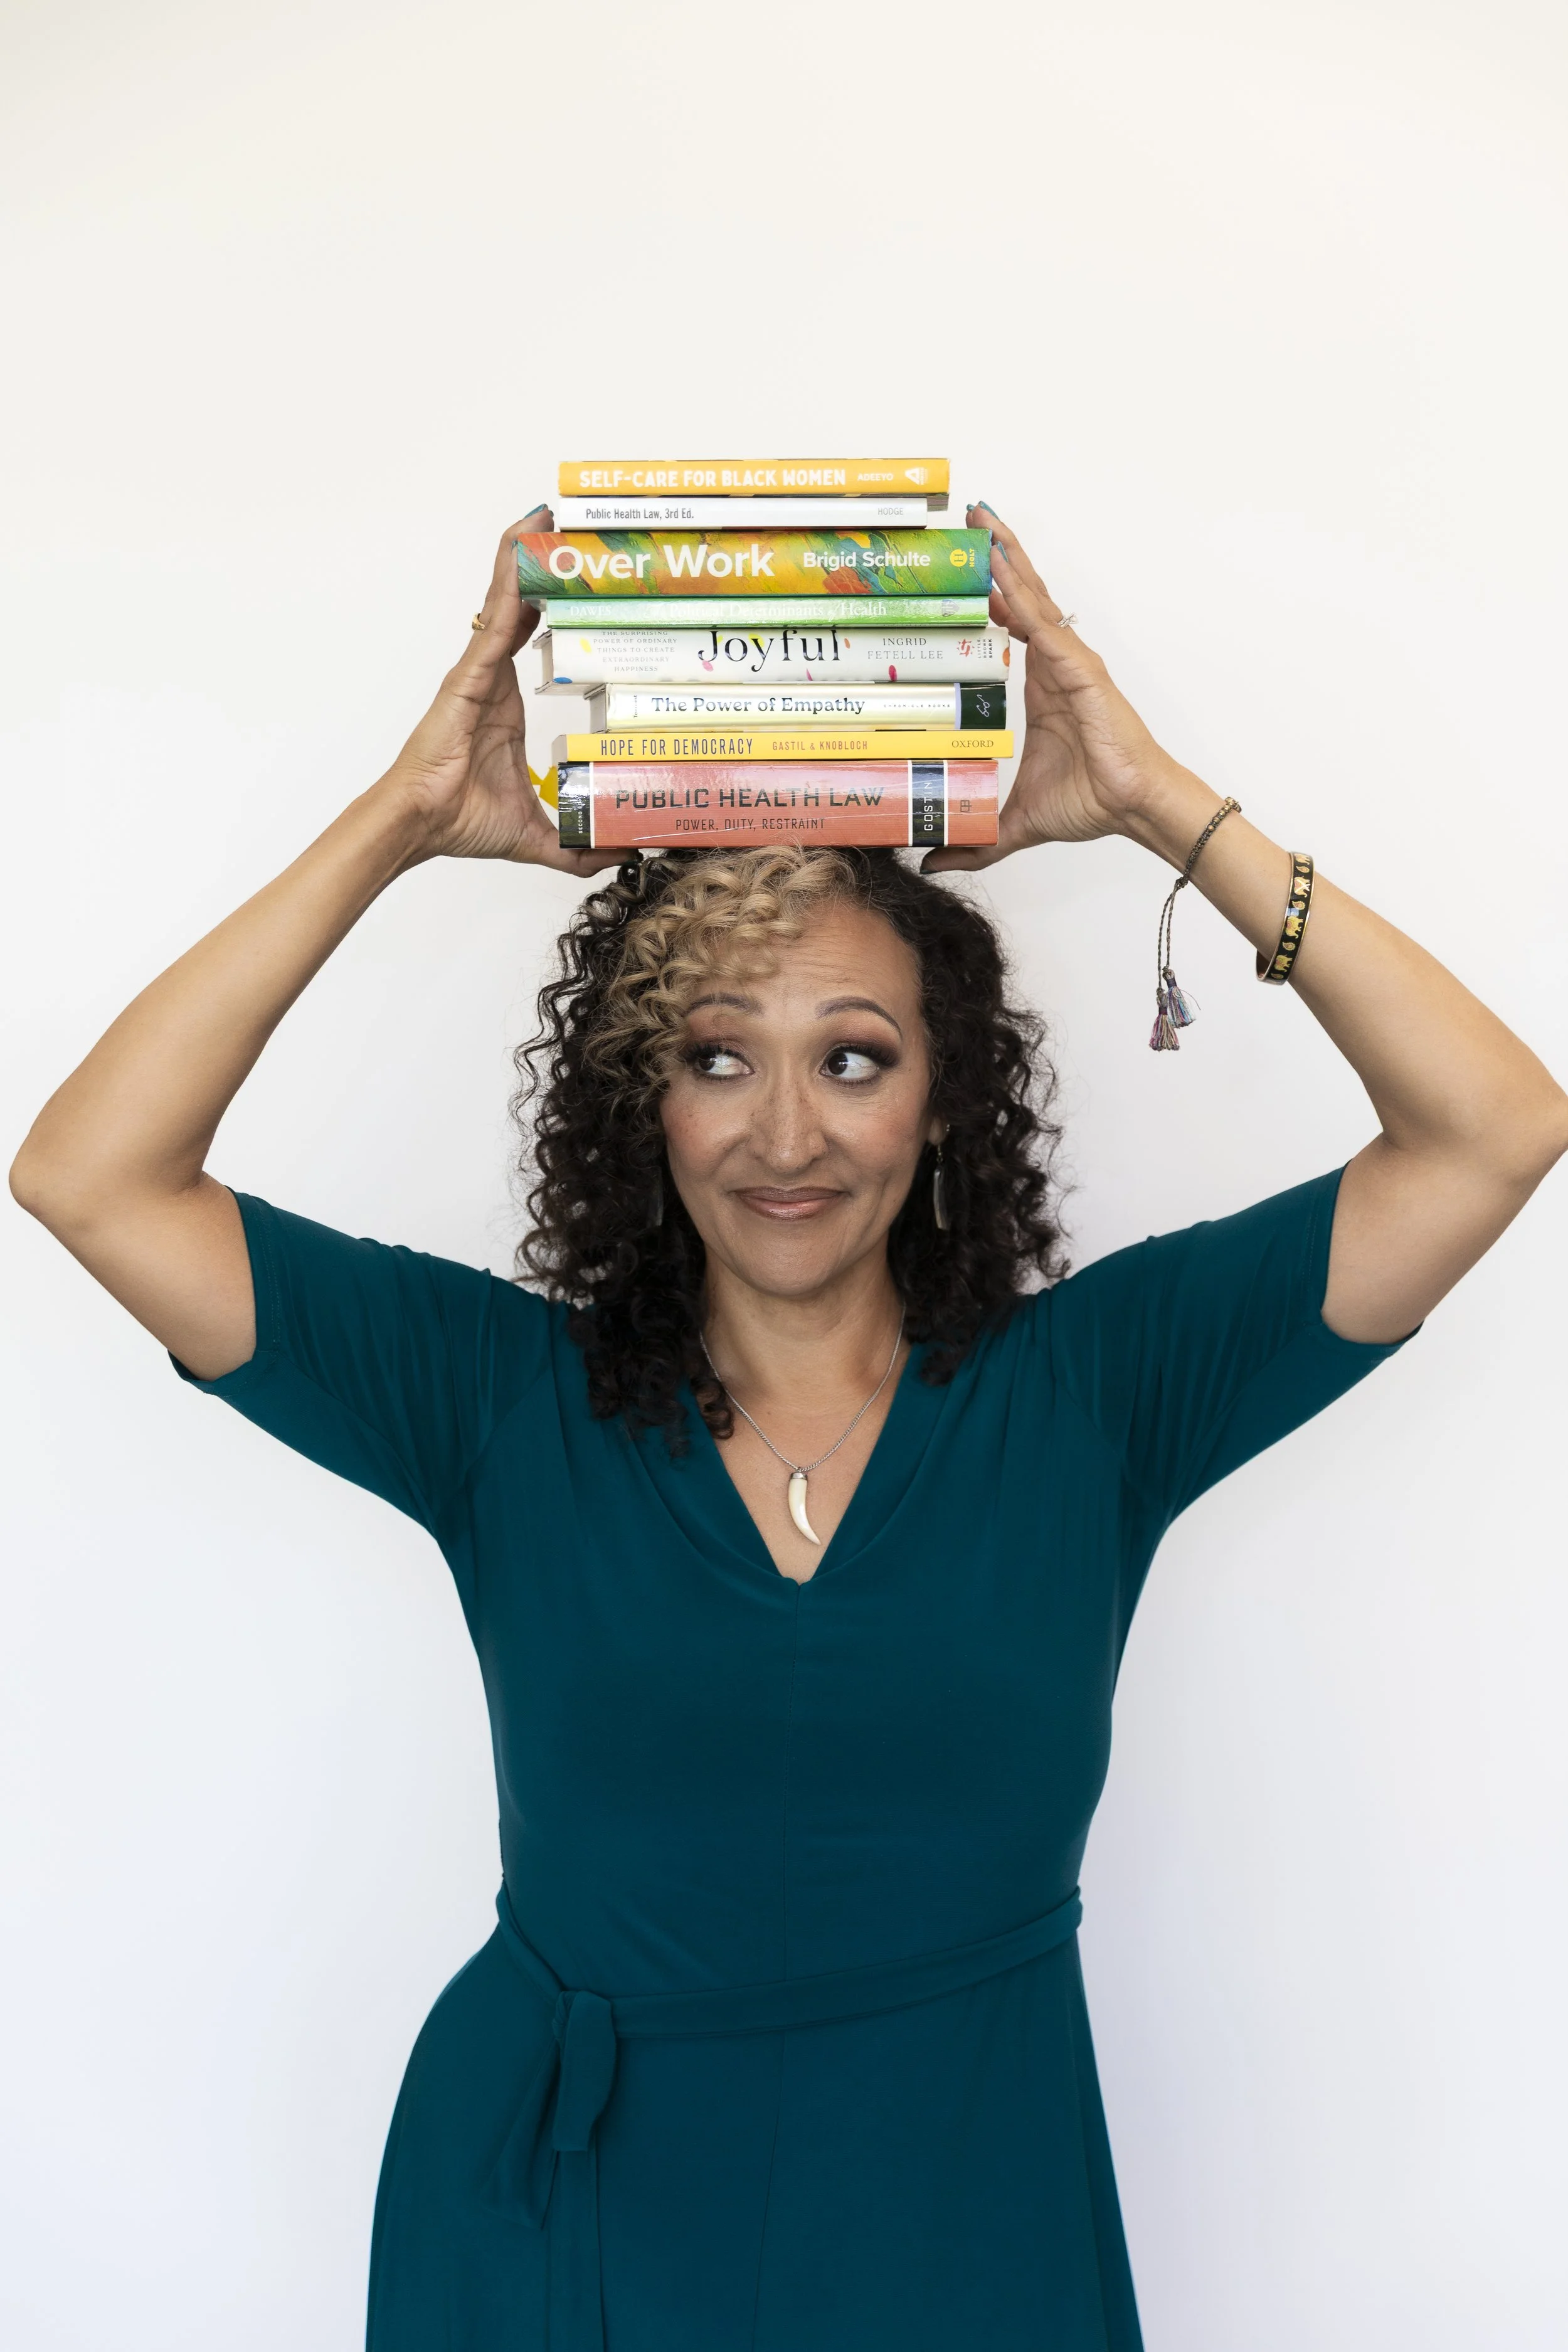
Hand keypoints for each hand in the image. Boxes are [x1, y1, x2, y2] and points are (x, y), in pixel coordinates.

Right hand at [378, 509, 621, 874]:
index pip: (534, 637)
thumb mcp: (541, 834)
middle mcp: (491, 677)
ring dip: (524, 556)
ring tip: (548, 513)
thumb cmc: (460, 820)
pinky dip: (508, 580)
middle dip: (543, 565)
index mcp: (505, 702)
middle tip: (573, 527)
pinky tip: (522, 544)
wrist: (421, 824)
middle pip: (520, 606)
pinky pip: (494, 617)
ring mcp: (477, 670)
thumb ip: (582, 847)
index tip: (580, 575)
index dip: (554, 604)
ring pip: (505, 600)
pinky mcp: (469, 673)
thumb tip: (624, 857)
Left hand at [922, 505, 1191, 873]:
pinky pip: (1045, 624)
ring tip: (981, 522)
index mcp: (1041, 687)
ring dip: (1007, 559)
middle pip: (1021, 597)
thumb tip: (932, 863)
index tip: (958, 575)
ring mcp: (1070, 662)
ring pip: (1033, 597)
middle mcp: (1056, 665)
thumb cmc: (1091, 802)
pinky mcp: (1081, 670)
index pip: (1009, 626)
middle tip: (968, 521)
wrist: (1132, 806)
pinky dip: (1021, 595)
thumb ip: (975, 842)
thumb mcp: (1013, 823)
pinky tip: (1000, 570)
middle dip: (996, 558)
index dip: (986, 597)